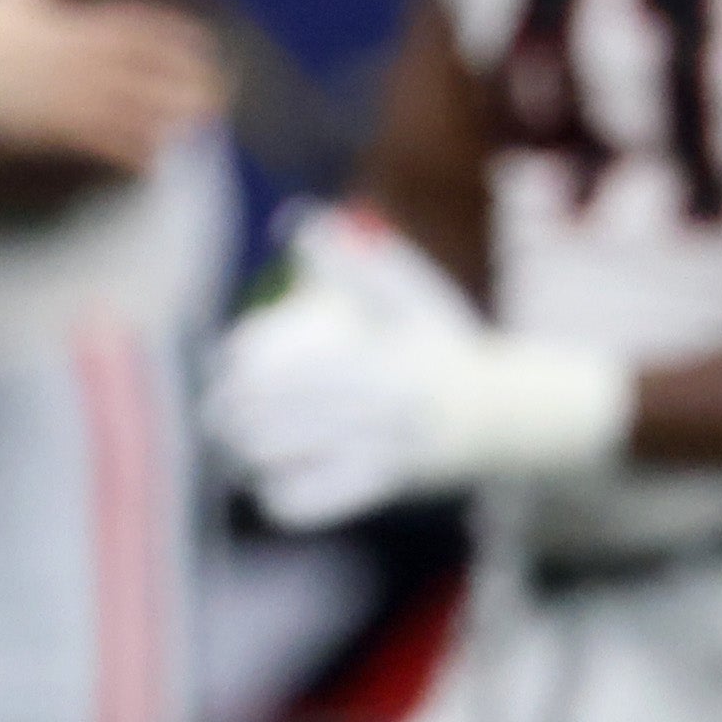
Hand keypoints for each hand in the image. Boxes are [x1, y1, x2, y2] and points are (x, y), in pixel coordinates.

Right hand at [0, 0, 223, 166]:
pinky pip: (99, 143)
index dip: (179, 38)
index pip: (142, 28)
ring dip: (170, 120)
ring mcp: (62, 93)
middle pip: (151, 71)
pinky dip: (129, 152)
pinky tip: (152, 163)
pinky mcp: (44, 126)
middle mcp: (76, 58)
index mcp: (74, 25)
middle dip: (190, 83)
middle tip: (225, 94)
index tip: (210, 47)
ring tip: (200, 129)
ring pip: (133, 110)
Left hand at [207, 205, 632, 526]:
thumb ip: (351, 259)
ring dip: (249, 460)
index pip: (286, 374)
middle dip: (229, 420)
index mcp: (383, 362)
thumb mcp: (408, 293)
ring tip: (233, 450)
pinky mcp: (389, 488)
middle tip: (215, 414)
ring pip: (290, 464)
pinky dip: (285, 497)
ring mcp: (386, 454)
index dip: (238, 373)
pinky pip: (317, 501)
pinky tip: (267, 486)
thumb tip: (298, 220)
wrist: (506, 410)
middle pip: (277, 421)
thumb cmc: (445, 342)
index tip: (220, 367)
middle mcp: (384, 411)